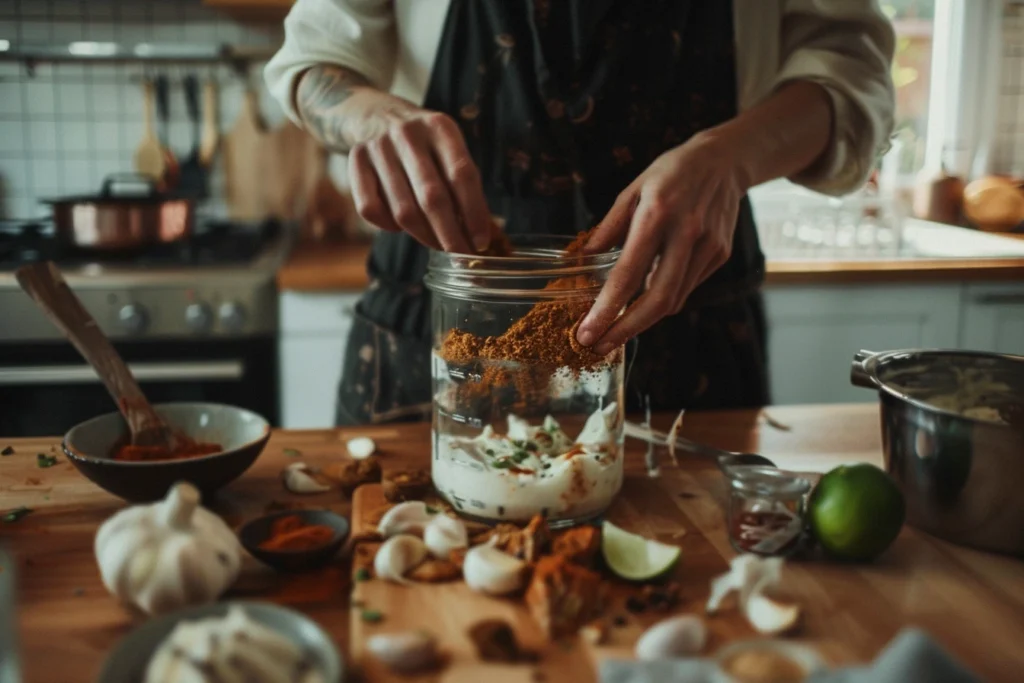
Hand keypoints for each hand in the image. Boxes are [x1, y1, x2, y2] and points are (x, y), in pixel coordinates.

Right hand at [347, 103, 493, 252]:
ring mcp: (378, 146)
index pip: (462, 175)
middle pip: (432, 197)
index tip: (481, 241)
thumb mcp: (448, 148)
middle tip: (461, 254)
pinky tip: (401, 226)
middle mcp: (408, 133)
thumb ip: (462, 184)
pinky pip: (371, 209)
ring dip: (424, 236)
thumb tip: (479, 234)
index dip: (474, 213)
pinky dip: (389, 226)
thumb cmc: (424, 144)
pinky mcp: (355, 160)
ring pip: (403, 210)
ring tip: (438, 244)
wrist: (376, 115)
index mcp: (440, 127)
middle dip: (450, 235)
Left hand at [575, 132, 750, 355]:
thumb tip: (583, 259)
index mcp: (657, 214)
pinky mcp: (720, 255)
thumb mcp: (633, 189)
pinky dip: (664, 298)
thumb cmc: (671, 173)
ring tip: (617, 326)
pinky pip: (687, 287)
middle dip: (626, 330)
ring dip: (643, 319)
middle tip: (601, 346)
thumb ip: (609, 227)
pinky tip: (648, 295)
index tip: (587, 332)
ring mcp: (708, 247)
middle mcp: (686, 233)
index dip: (607, 309)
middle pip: (658, 299)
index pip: (628, 274)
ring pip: (674, 300)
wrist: (726, 160)